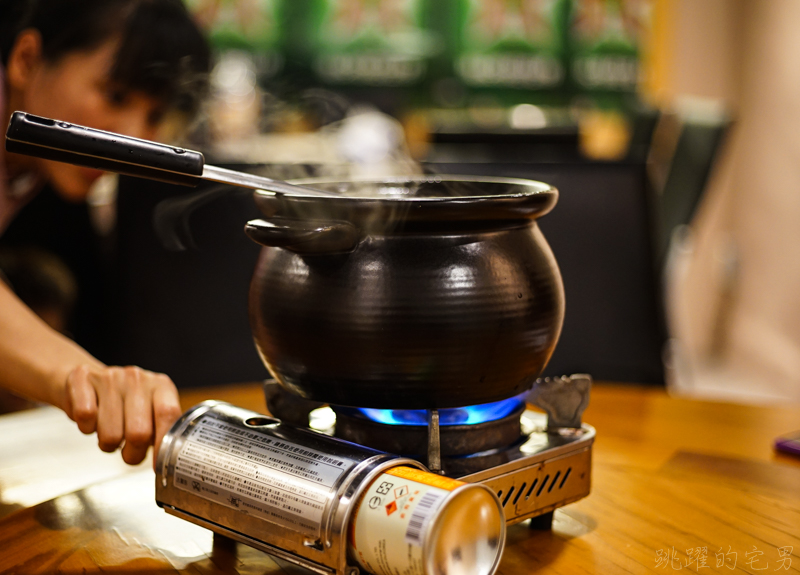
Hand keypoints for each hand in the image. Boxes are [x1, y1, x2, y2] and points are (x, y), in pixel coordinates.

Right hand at [61, 365, 181, 467]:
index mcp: (160, 385)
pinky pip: (85, 417)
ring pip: (110, 433)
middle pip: (139, 432)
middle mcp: (138, 378)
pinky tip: (92, 420)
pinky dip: (86, 428)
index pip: (168, 414)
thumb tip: (167, 461)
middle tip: (128, 453)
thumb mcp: (149, 411)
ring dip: (108, 444)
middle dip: (132, 454)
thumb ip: (161, 431)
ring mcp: (110, 377)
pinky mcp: (82, 379)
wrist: (86, 378)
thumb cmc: (122, 402)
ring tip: (109, 432)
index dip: (162, 445)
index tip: (157, 465)